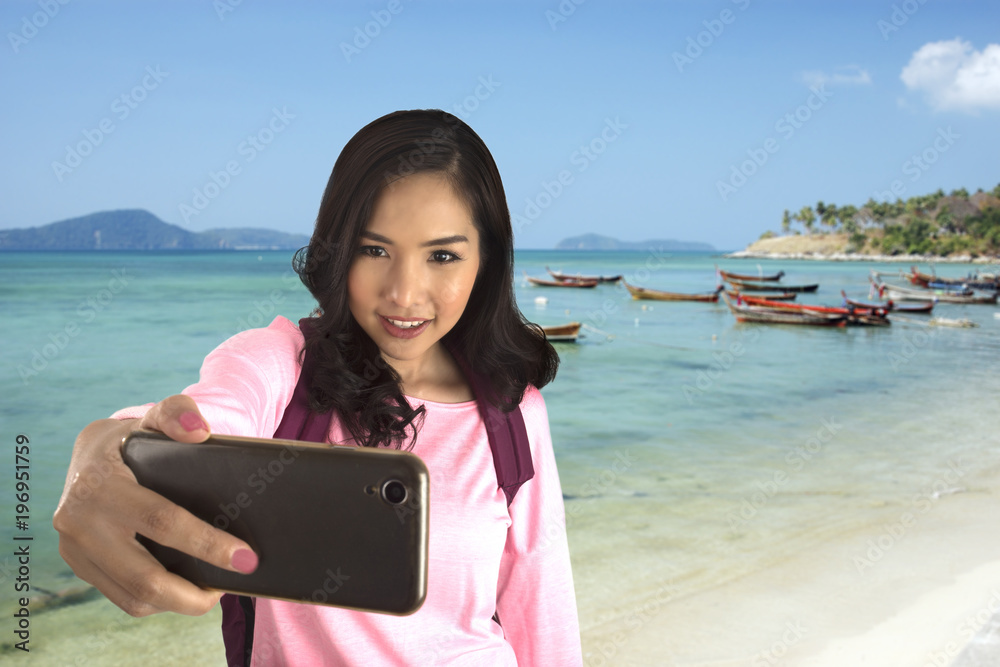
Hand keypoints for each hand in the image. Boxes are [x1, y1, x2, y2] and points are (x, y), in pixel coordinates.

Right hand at [53, 395, 257, 616]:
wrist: (89, 455)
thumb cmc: (134, 439)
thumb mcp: (155, 416)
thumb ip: (178, 413)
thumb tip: (199, 432)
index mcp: (100, 484)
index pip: (161, 521)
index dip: (207, 543)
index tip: (246, 558)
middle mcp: (79, 522)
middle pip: (145, 577)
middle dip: (194, 593)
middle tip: (236, 584)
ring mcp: (74, 550)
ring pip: (134, 596)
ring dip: (179, 602)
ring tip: (215, 590)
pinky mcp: (79, 566)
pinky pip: (123, 598)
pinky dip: (159, 601)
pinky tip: (187, 588)